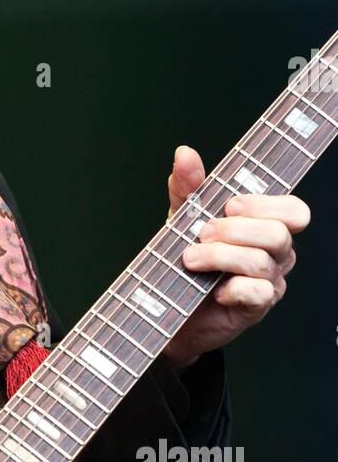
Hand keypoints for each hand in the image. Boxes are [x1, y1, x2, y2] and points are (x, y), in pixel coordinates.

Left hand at [162, 145, 308, 370]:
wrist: (167, 305)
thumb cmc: (186, 257)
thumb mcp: (184, 217)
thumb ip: (188, 187)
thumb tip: (185, 154)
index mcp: (266, 224)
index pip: (294, 210)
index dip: (265, 205)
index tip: (230, 205)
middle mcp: (276, 253)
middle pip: (277, 234)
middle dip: (234, 230)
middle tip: (201, 234)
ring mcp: (270, 281)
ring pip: (261, 262)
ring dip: (221, 256)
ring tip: (191, 259)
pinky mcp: (257, 307)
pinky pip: (257, 293)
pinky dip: (232, 289)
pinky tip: (213, 290)